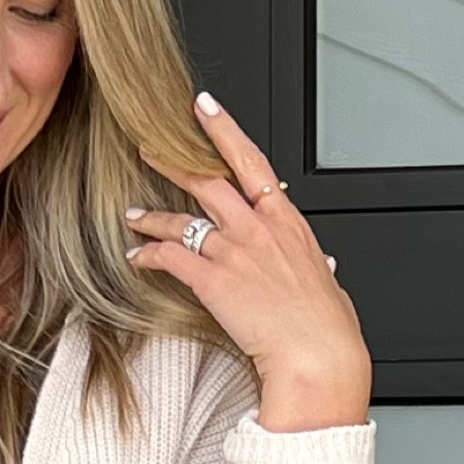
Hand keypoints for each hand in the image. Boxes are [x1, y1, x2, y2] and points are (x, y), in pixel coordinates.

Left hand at [127, 93, 371, 431]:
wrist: (316, 355)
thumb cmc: (326, 327)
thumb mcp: (331, 285)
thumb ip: (321, 269)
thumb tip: (326, 266)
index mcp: (288, 222)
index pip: (252, 161)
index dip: (224, 130)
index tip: (205, 108)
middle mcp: (257, 228)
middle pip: (207, 179)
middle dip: (173, 161)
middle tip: (149, 148)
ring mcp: (233, 252)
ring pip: (182, 219)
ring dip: (152, 215)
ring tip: (133, 213)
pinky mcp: (212, 280)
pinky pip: (170, 257)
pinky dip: (148, 254)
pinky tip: (137, 256)